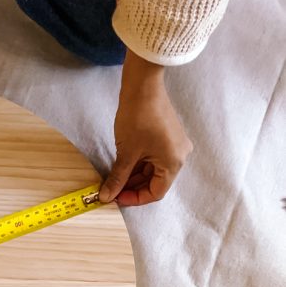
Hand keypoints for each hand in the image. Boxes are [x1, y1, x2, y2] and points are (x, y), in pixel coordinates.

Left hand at [99, 50, 191, 205]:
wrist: (143, 87)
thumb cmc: (137, 119)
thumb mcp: (126, 153)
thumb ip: (118, 178)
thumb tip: (106, 197)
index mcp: (174, 163)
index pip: (156, 192)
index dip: (135, 198)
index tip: (116, 198)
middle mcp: (179, 156)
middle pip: (155, 181)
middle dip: (133, 187)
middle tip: (112, 189)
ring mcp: (174, 146)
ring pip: (153, 170)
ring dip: (134, 176)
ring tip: (114, 178)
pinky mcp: (168, 137)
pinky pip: (154, 158)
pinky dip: (139, 164)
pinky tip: (122, 166)